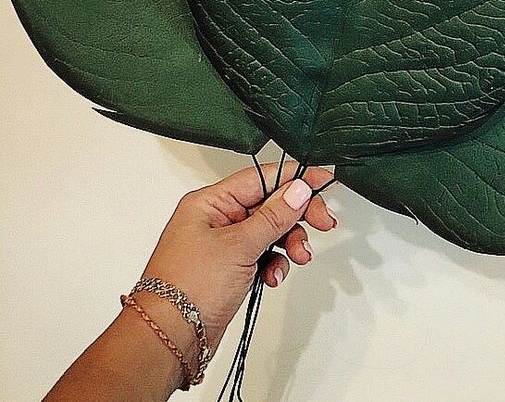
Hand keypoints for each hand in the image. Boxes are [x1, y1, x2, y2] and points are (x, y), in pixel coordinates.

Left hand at [137, 162, 336, 356]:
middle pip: (269, 203)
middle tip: (323, 223)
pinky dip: (274, 264)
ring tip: (298, 257)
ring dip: (288, 243)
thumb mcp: (239, 246)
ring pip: (269, 231)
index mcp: (211, 202)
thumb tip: (298, 190)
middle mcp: (216, 219)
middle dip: (297, 215)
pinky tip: (273, 276)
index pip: (262, 178)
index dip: (296, 178)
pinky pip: (262, 255)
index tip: (324, 182)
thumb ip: (273, 216)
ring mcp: (223, 245)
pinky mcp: (229, 268)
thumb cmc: (186, 289)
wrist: (168, 339)